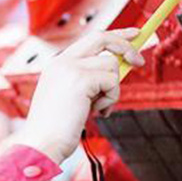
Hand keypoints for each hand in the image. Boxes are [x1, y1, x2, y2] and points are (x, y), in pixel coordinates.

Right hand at [16, 29, 143, 162]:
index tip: (133, 36)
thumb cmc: (56, 130)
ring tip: (97, 109)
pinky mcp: (81, 79)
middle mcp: (62, 61)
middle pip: (103, 38)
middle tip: (139, 62)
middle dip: (126, 46)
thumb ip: (90, 82)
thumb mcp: (72, 98)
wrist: (42, 144)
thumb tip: (117, 71)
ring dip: (112, 90)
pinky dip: (110, 99)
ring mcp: (70, 67)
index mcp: (57, 65)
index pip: (91, 40)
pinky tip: (95, 113)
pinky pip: (112, 81)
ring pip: (111, 65)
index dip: (115, 36)